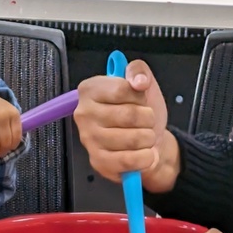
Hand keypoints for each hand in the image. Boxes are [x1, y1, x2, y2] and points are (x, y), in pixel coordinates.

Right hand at [74, 59, 173, 191]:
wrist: (147, 140)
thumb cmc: (140, 110)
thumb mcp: (142, 82)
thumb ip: (139, 71)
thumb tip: (139, 81)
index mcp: (90, 89)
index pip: (122, 89)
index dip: (139, 96)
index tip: (139, 100)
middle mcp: (84, 113)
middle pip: (129, 115)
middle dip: (148, 118)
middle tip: (146, 120)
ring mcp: (89, 139)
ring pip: (133, 139)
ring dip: (149, 138)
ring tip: (144, 136)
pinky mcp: (98, 161)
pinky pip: (130, 160)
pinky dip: (146, 157)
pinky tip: (144, 152)